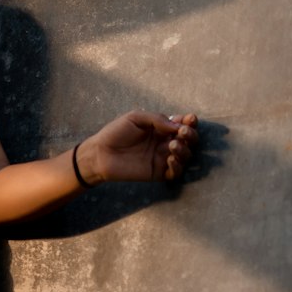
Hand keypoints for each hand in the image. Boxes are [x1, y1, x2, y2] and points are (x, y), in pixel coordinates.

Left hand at [78, 111, 199, 185]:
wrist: (100, 153)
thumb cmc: (116, 133)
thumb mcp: (136, 118)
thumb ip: (157, 119)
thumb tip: (177, 126)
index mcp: (161, 128)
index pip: (182, 124)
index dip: (190, 121)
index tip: (190, 119)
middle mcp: (165, 142)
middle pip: (189, 140)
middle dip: (190, 135)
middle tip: (182, 133)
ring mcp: (162, 158)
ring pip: (185, 156)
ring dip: (184, 150)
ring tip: (173, 145)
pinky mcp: (158, 173)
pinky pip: (175, 172)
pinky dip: (177, 166)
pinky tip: (170, 159)